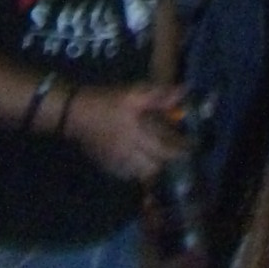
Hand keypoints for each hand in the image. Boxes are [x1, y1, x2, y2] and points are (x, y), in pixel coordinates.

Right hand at [63, 83, 187, 182]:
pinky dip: (139, 170)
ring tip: (159, 155)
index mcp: (136, 132)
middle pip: (155, 166)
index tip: (192, 146)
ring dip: (154, 167)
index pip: (165, 148)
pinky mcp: (109, 167)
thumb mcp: (134, 93)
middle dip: (167, 160)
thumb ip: (159, 95)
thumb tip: (184, 91)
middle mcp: (128, 152)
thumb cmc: (107, 100)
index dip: (181, 149)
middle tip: (176, 150)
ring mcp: (117, 162)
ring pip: (143, 174)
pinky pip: (129, 175)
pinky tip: (141, 160)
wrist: (75, 113)